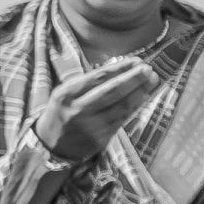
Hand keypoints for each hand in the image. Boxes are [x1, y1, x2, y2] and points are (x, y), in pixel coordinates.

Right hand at [35, 53, 168, 166]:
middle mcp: (78, 109)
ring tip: (152, 80)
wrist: (51, 143)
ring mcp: (90, 125)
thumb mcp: (67, 93)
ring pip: (121, 106)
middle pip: (112, 91)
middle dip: (133, 79)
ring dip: (140, 92)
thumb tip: (122, 68)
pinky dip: (135, 106)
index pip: (98, 77)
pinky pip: (122, 119)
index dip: (120, 68)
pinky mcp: (100, 138)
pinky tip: (144, 96)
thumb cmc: (64, 111)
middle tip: (149, 69)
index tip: (137, 60)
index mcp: (67, 93)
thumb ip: (90, 82)